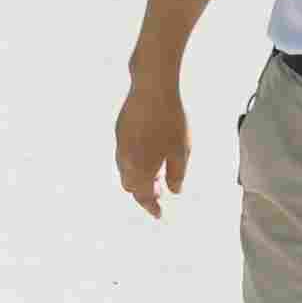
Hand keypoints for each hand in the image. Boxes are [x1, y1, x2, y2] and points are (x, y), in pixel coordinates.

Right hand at [116, 61, 194, 213]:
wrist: (152, 87)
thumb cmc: (171, 120)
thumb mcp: (181, 150)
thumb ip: (177, 175)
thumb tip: (174, 190)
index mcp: (140, 168)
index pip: (144, 196)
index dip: (152, 207)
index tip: (160, 215)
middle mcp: (125, 159)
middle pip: (131, 186)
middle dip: (144, 193)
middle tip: (161, 193)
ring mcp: (120, 144)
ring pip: (125, 170)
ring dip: (139, 177)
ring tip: (158, 174)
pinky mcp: (119, 130)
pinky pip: (124, 155)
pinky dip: (135, 162)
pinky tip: (149, 154)